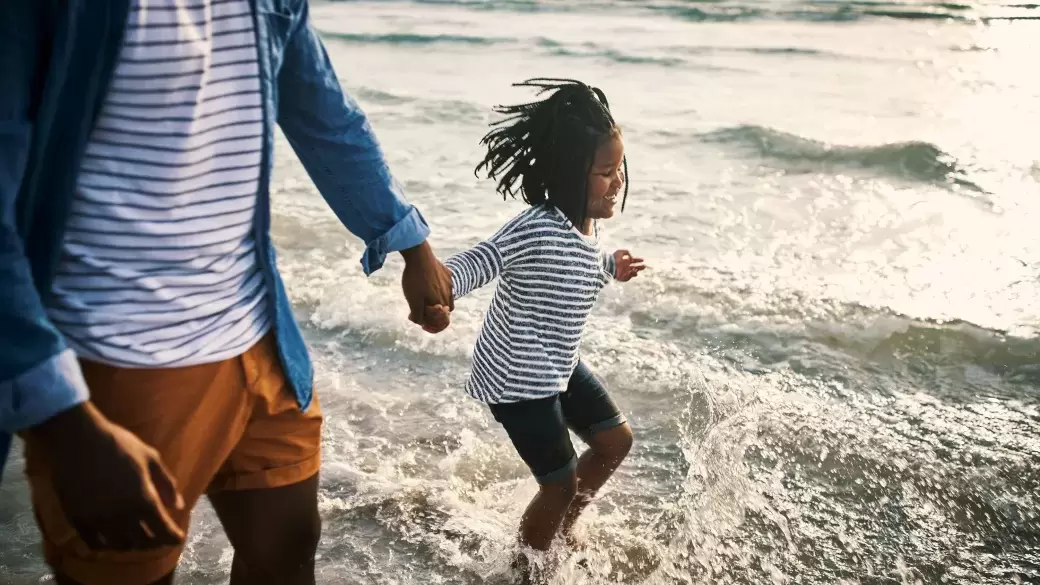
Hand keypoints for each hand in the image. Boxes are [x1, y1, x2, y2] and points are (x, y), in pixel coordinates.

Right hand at [29, 403, 185, 550]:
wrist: (77, 440)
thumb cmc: (118, 444)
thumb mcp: (151, 458)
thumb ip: (167, 484)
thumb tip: (178, 506)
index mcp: (143, 499)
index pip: (163, 530)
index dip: (173, 537)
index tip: (178, 538)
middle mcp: (121, 515)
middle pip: (143, 542)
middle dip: (155, 542)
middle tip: (159, 538)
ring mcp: (98, 519)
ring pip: (119, 545)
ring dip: (132, 545)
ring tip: (138, 538)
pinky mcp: (78, 519)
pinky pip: (94, 542)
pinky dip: (106, 544)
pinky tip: (112, 539)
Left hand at [400, 241, 453, 332]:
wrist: (419, 256)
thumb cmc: (414, 279)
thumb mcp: (413, 300)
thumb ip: (418, 314)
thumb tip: (421, 322)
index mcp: (441, 303)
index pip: (443, 321)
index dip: (433, 324)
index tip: (422, 322)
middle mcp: (449, 294)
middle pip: (446, 310)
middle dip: (436, 313)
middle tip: (423, 309)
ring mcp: (449, 282)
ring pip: (447, 297)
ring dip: (438, 300)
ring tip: (425, 296)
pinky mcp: (447, 273)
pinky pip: (446, 284)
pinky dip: (439, 288)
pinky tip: (428, 283)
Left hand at [613, 249, 645, 281]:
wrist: (608, 266)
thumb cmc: (613, 259)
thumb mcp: (620, 252)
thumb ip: (626, 252)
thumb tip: (631, 257)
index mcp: (625, 261)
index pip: (633, 261)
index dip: (638, 260)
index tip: (643, 260)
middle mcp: (625, 267)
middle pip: (635, 267)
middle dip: (640, 267)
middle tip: (644, 266)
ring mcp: (624, 272)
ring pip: (633, 273)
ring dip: (636, 271)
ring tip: (637, 269)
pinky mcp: (622, 277)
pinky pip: (629, 277)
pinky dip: (632, 275)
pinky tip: (634, 272)